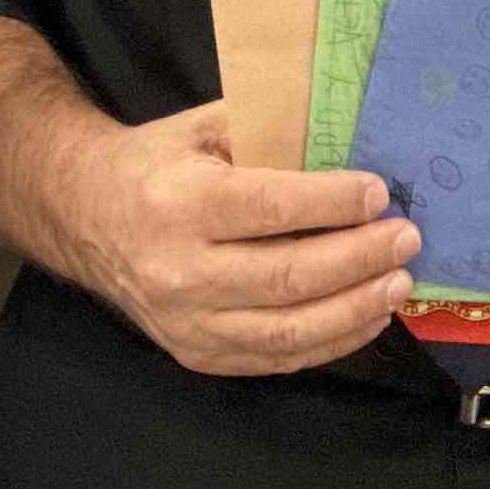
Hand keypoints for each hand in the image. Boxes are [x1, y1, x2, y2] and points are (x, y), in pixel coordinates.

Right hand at [51, 102, 421, 377]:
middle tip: (405, 238)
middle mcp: (178, 270)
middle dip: (360, 258)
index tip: (379, 193)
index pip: (270, 208)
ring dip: (356, 308)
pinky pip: (277, 358)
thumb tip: (351, 143)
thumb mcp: (200, 130)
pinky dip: (332, 341)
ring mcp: (185, 322)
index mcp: (177, 204)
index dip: (333, 203)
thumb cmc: (154, 164)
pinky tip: (366, 315)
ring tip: (398, 283)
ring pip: (290, 331)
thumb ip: (267, 135)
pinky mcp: (195, 353)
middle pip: (290, 276)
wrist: (84, 214)